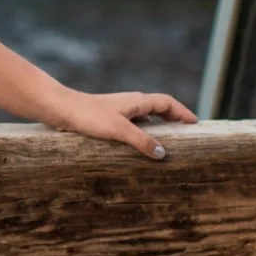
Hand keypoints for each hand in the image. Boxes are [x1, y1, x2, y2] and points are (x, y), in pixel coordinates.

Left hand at [48, 87, 196, 158]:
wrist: (61, 110)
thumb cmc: (89, 116)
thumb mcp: (119, 130)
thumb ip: (141, 141)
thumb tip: (162, 153)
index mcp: (137, 101)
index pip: (167, 103)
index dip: (182, 112)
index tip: (195, 124)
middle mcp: (130, 104)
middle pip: (158, 109)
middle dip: (173, 119)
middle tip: (185, 135)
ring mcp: (118, 111)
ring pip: (144, 118)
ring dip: (157, 128)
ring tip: (166, 144)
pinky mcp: (107, 120)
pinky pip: (132, 125)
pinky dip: (141, 134)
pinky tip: (138, 146)